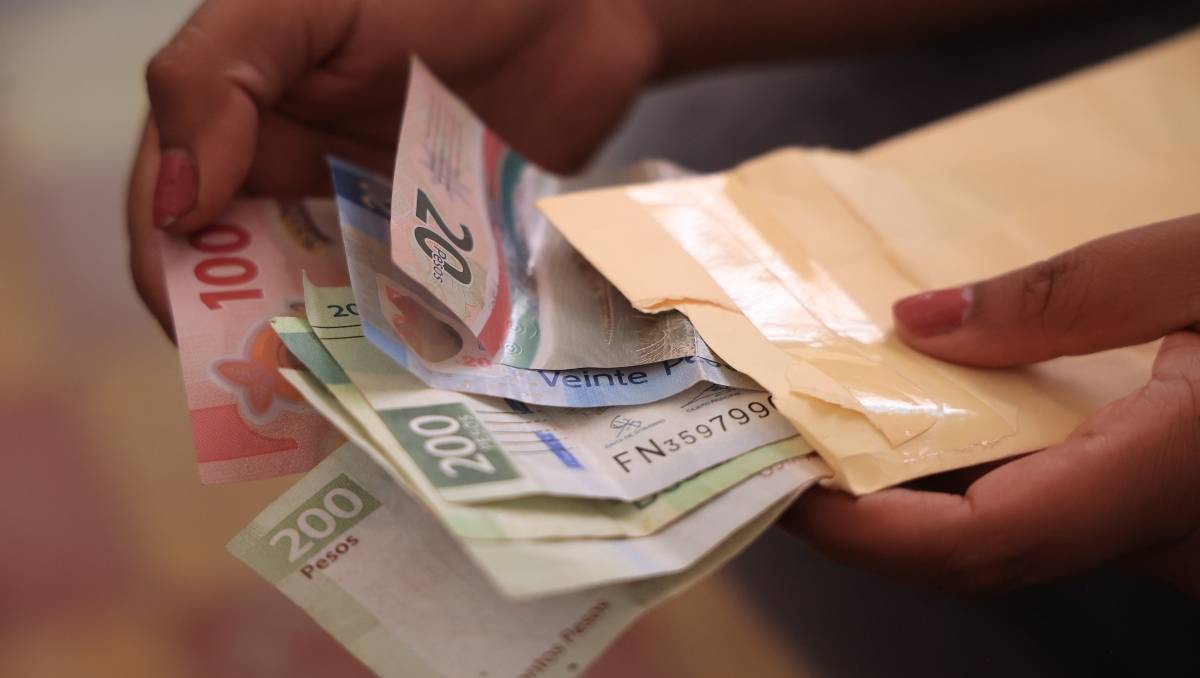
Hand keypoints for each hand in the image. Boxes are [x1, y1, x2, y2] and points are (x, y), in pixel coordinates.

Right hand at [127, 0, 659, 335]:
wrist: (582, 5)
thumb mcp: (304, 3)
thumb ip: (217, 76)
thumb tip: (174, 201)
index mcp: (243, 124)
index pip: (172, 220)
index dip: (174, 284)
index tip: (203, 339)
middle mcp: (302, 181)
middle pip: (250, 283)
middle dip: (255, 338)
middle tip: (286, 388)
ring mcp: (378, 222)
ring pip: (332, 311)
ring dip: (336, 356)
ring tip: (355, 399)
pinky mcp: (449, 251)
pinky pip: (418, 313)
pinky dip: (413, 347)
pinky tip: (425, 376)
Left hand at [780, 213, 1199, 596]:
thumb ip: (1066, 297)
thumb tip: (915, 323)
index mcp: (1160, 474)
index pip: (979, 538)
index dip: (862, 528)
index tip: (783, 482)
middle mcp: (1148, 529)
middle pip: (969, 549)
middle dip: (858, 511)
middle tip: (778, 441)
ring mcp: (1145, 530)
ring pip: (996, 536)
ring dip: (900, 490)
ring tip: (825, 420)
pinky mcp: (1139, 508)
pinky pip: (1031, 509)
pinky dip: (957, 471)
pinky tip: (916, 416)